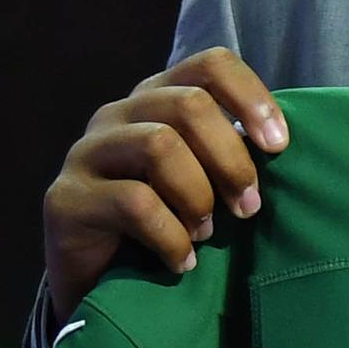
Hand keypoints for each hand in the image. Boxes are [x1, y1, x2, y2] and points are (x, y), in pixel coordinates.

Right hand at [44, 48, 286, 301]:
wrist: (98, 282)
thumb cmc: (165, 225)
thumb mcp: (203, 181)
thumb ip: (230, 154)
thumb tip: (282, 146)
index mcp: (158, 98)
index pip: (210, 65)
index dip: (251, 98)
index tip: (279, 146)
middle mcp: (119, 113)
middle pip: (189, 106)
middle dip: (231, 160)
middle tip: (248, 208)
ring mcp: (87, 151)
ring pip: (160, 146)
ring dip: (198, 196)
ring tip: (206, 233)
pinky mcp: (66, 197)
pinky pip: (134, 202)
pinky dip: (171, 237)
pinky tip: (181, 262)